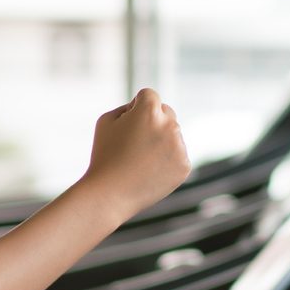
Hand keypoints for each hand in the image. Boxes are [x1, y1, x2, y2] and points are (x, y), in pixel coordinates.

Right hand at [84, 88, 192, 215]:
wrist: (110, 194)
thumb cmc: (104, 155)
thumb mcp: (107, 121)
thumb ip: (129, 107)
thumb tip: (149, 107)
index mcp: (149, 110)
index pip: (149, 95)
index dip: (135, 108)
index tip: (126, 126)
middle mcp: (169, 125)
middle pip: (165, 112)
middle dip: (152, 121)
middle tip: (133, 143)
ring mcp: (179, 146)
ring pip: (173, 134)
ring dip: (160, 141)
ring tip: (139, 160)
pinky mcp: (184, 166)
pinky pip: (177, 154)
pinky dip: (166, 160)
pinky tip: (149, 171)